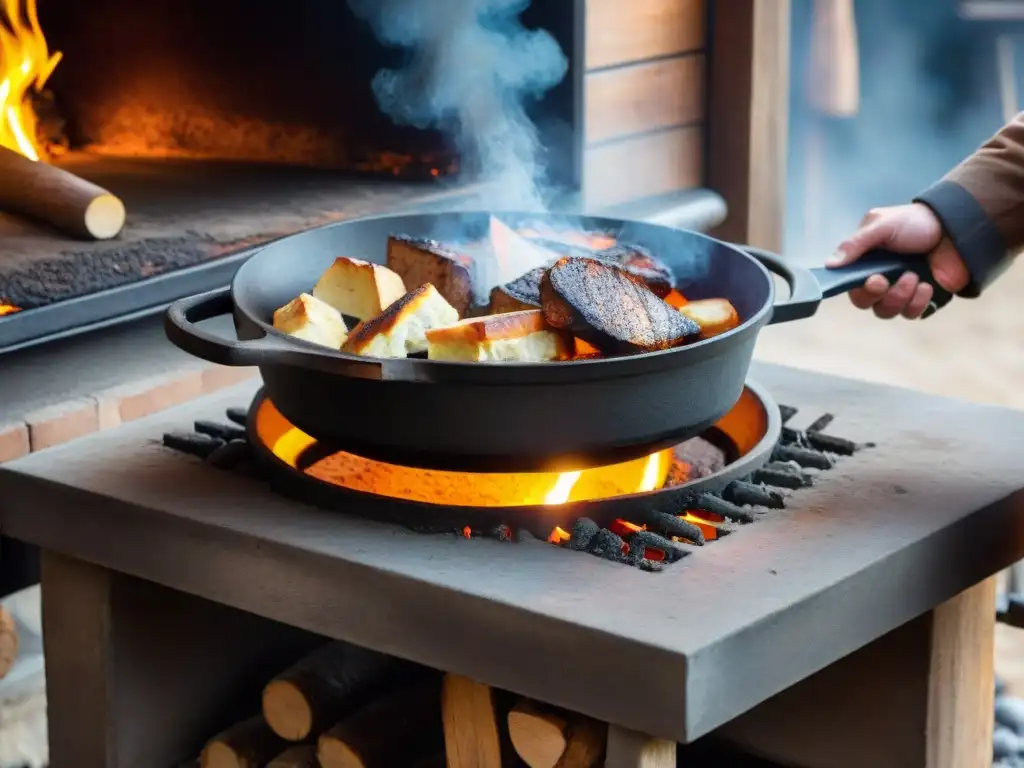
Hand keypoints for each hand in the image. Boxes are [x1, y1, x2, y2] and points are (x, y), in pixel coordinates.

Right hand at [826, 203, 970, 318]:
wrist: (958, 228)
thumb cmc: (916, 222)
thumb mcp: (882, 225)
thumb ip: (855, 244)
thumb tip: (829, 265)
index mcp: (866, 261)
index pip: (849, 285)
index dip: (856, 289)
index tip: (871, 280)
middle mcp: (880, 278)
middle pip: (865, 303)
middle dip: (876, 295)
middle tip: (885, 281)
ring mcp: (900, 290)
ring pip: (886, 311)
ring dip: (899, 297)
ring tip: (913, 276)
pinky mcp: (921, 299)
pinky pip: (911, 314)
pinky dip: (918, 302)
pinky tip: (926, 285)